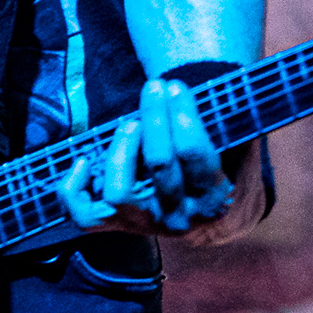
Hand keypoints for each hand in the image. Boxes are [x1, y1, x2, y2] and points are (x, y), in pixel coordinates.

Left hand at [57, 78, 235, 235]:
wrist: (209, 223)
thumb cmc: (220, 173)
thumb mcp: (238, 153)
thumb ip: (232, 127)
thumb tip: (228, 85)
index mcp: (213, 200)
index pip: (195, 156)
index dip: (183, 117)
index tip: (175, 86)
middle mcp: (178, 217)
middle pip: (158, 165)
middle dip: (154, 119)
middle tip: (154, 88)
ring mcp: (144, 225)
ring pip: (118, 192)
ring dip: (121, 150)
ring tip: (130, 122)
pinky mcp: (117, 227)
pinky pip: (85, 215)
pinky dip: (74, 189)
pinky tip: (84, 160)